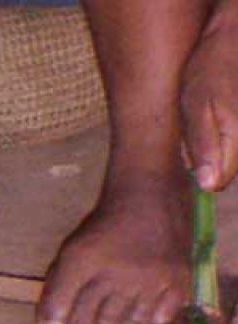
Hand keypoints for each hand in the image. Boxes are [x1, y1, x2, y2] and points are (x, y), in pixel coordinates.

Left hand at [181, 4, 237, 190]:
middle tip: (197, 129)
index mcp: (237, 138)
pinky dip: (223, 136)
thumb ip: (201, 146)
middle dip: (207, 158)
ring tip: (208, 117)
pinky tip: (218, 115)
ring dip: (215, 146)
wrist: (232, 39)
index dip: (199, 172)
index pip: (217, 183)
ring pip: (229, 159)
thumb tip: (208, 185)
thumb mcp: (196, 105)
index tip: (190, 151)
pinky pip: (233, 144)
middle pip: (224, 172)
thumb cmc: (211, 68)